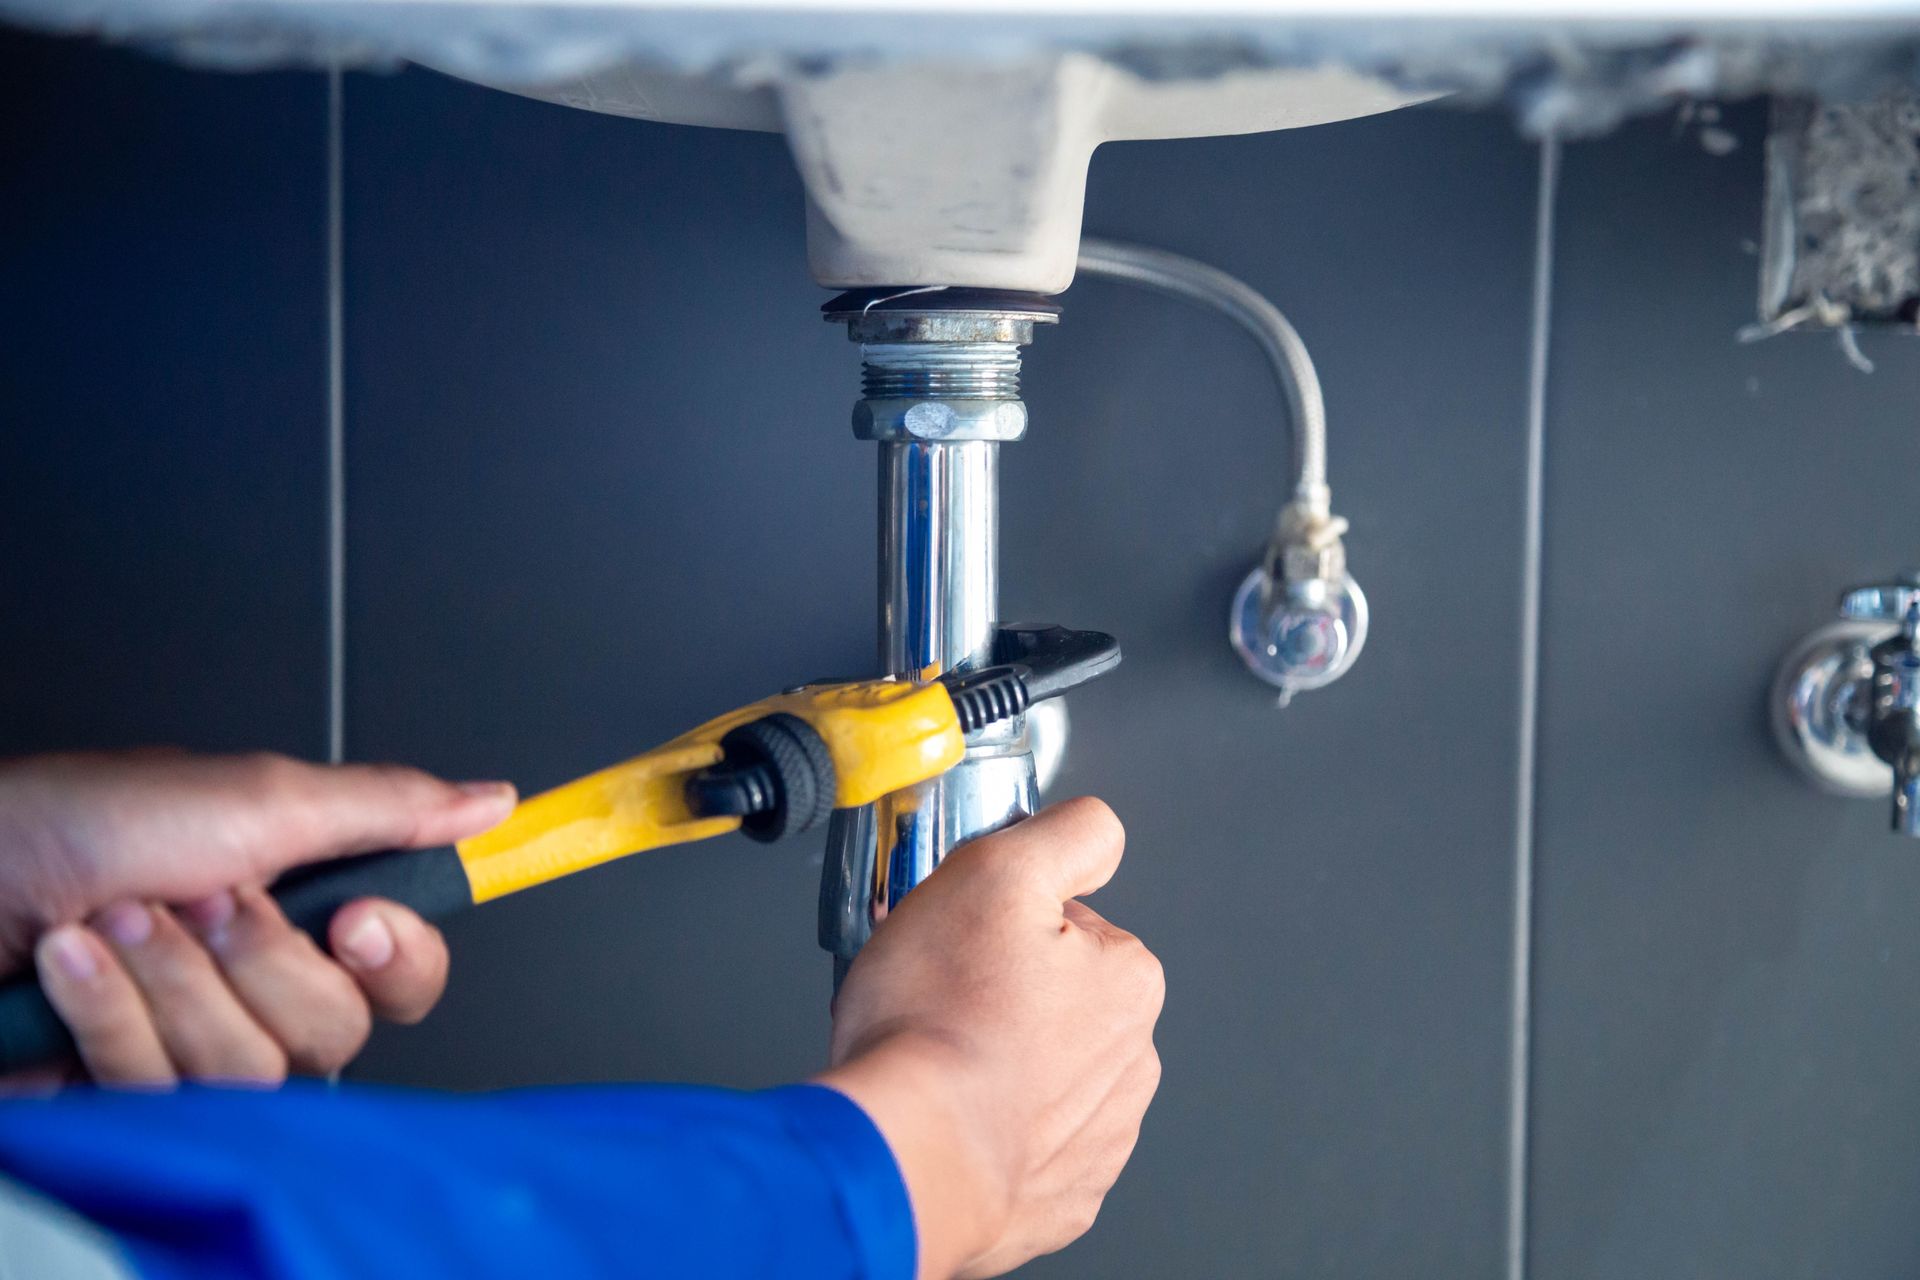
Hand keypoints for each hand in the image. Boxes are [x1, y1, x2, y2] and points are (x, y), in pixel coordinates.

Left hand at [0, 750, 515, 1087]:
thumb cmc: (88, 818)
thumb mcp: (259, 795)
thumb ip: (390, 807)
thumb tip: (492, 803)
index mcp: (309, 911)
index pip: (408, 977)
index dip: (396, 959)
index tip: (356, 920)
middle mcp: (262, 985)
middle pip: (332, 1033)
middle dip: (255, 962)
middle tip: (201, 898)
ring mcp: (193, 1044)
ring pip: (244, 1071)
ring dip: (168, 983)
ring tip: (115, 920)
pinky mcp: (125, 1090)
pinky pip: (156, 1092)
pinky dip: (107, 1014)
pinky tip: (70, 965)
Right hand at [817, 797, 1163, 1278]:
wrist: (906, 1160)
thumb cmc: (938, 1024)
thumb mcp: (997, 871)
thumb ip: (1068, 834)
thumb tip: (1099, 833)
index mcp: (1128, 982)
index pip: (1065, 922)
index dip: (999, 921)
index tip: (960, 939)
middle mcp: (1130, 1064)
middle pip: (1053, 999)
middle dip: (996, 993)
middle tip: (934, 998)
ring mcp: (1097, 1141)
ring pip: (1035, 1073)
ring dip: (991, 1062)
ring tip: (930, 1061)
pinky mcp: (1059, 1200)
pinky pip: (1019, 1145)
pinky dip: (984, 1130)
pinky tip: (944, 1116)